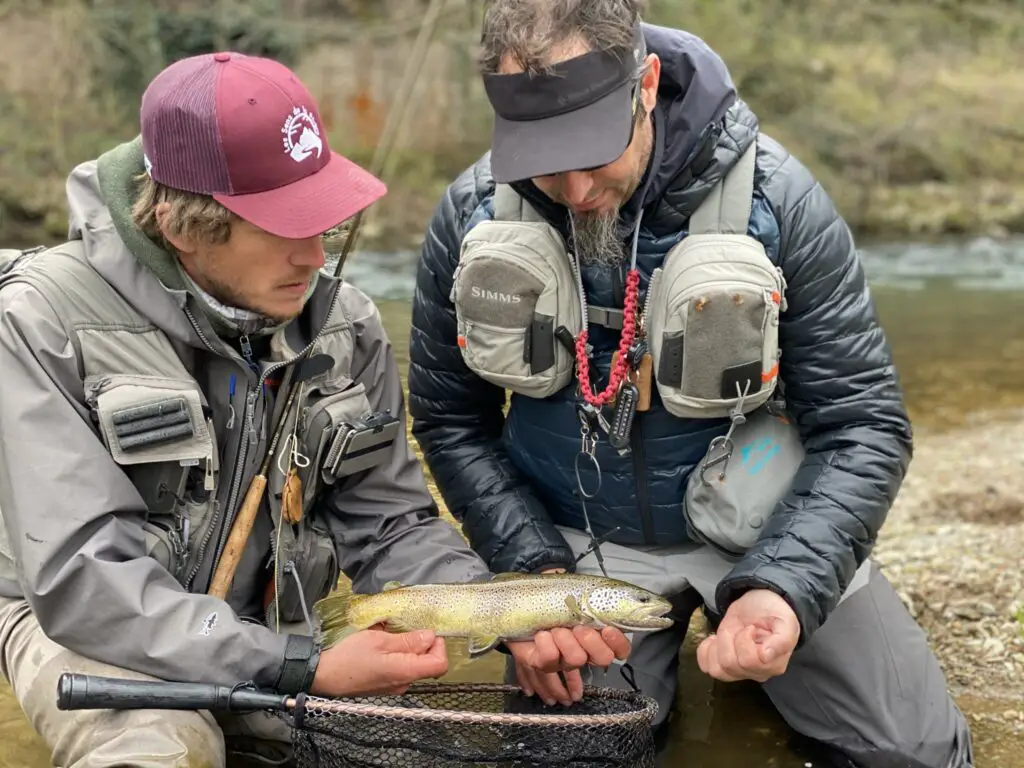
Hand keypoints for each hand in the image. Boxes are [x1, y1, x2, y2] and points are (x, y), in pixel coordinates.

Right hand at [309, 624, 447, 696]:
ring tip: (389, 633)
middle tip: (405, 627)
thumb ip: (407, 640)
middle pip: (428, 663)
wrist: (322, 675)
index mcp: (405, 672)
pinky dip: (397, 654)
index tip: (427, 631)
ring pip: (413, 664)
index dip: (440, 646)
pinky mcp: (384, 684)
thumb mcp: (379, 640)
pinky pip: (400, 667)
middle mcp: (404, 683)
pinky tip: (381, 644)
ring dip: (407, 646)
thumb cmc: (348, 656)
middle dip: (422, 642)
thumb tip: (431, 636)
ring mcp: (394, 686)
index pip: (440, 664)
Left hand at [506, 569, 630, 706]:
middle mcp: (584, 652)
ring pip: (576, 659)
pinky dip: (545, 643)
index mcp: (597, 636)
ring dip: (565, 639)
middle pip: (603, 659)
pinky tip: (541, 635)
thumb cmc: (553, 600)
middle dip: (592, 641)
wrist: (523, 602)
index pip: (620, 650)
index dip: (618, 643)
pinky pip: (549, 660)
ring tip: (555, 628)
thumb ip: (595, 601)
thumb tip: (610, 596)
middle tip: (578, 627)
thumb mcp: (577, 596)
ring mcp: (564, 661)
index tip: (607, 629)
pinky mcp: (542, 664)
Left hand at [696, 589, 799, 682]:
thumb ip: (783, 639)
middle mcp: (757, 672)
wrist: (761, 605)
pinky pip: (706, 667)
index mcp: (773, 664)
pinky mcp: (724, 664)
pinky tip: (714, 639)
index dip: (744, 641)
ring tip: (727, 632)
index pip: (749, 662)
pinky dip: (705, 652)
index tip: (751, 627)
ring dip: (716, 646)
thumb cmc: (775, 612)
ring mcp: (739, 671)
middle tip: (740, 627)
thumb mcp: (786, 620)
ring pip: (717, 670)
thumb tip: (765, 656)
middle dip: (729, 638)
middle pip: (730, 664)